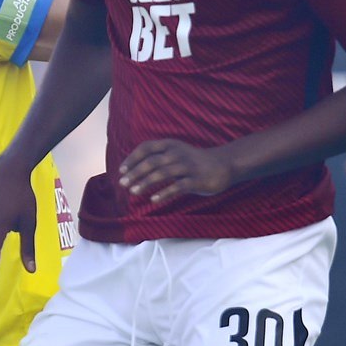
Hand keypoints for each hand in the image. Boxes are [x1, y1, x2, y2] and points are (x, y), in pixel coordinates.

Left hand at [118, 139, 234, 203]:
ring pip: (163, 173)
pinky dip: (164, 193)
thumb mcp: (176, 153)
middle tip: (123, 183)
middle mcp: (177, 153)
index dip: (132, 158)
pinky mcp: (197, 180)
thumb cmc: (194, 161)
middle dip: (135, 172)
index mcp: (170, 145)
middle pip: (152, 161)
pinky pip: (178, 187)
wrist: (224, 164)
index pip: (146, 148)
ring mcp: (188, 166)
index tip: (121, 170)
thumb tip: (133, 170)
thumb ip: (158, 158)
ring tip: (133, 191)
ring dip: (146, 182)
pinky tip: (153, 199)